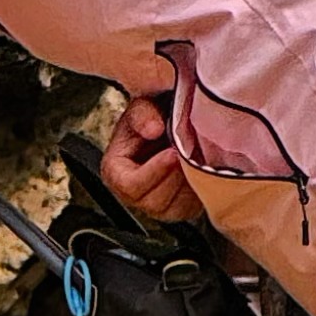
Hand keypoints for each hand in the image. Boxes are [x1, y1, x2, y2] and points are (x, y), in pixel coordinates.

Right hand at [101, 90, 208, 225]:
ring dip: (189, 181)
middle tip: (189, 151)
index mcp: (115, 172)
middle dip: (175, 175)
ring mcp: (156, 206)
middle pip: (154, 201)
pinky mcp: (178, 209)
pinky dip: (200, 188)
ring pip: (174, 208)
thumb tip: (154, 129)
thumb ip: (142, 114)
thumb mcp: (141, 106)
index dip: (154, 171)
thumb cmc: (152, 117)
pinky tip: (200, 167)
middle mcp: (132, 195)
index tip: (173, 152)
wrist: (170, 124)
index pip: (130, 186)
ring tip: (194, 156)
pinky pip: (190, 208)